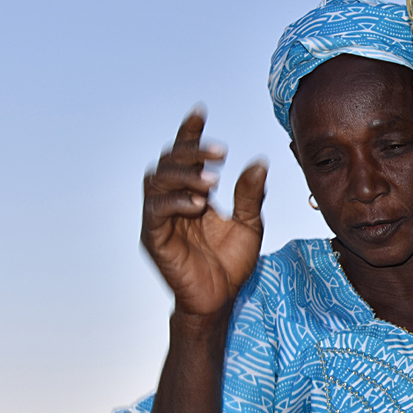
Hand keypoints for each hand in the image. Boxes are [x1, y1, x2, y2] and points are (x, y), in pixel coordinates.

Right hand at [141, 109, 266, 316]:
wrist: (220, 300)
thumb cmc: (231, 264)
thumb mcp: (250, 224)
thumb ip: (250, 194)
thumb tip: (259, 162)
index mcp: (193, 194)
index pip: (185, 156)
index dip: (189, 133)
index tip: (200, 111)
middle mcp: (172, 201)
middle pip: (168, 162)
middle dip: (191, 151)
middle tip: (220, 152)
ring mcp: (160, 219)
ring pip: (157, 180)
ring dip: (184, 174)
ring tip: (211, 180)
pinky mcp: (154, 237)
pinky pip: (156, 210)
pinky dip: (175, 201)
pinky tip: (199, 203)